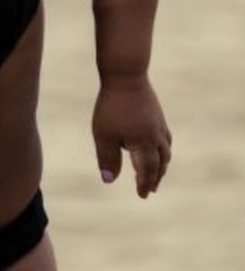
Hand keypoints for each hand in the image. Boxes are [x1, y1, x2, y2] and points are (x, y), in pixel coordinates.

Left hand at [91, 75, 171, 197]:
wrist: (125, 75)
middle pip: (160, 162)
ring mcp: (159, 123)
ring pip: (165, 150)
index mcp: (144, 144)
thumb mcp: (104, 134)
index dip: (143, 183)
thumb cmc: (112, 106)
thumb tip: (108, 181)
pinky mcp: (157, 112)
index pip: (147, 170)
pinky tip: (156, 144)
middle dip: (155, 177)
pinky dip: (163, 147)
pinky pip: (165, 136)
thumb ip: (107, 158)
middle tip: (151, 189)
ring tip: (157, 171)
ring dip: (162, 163)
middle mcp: (156, 136)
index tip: (142, 195)